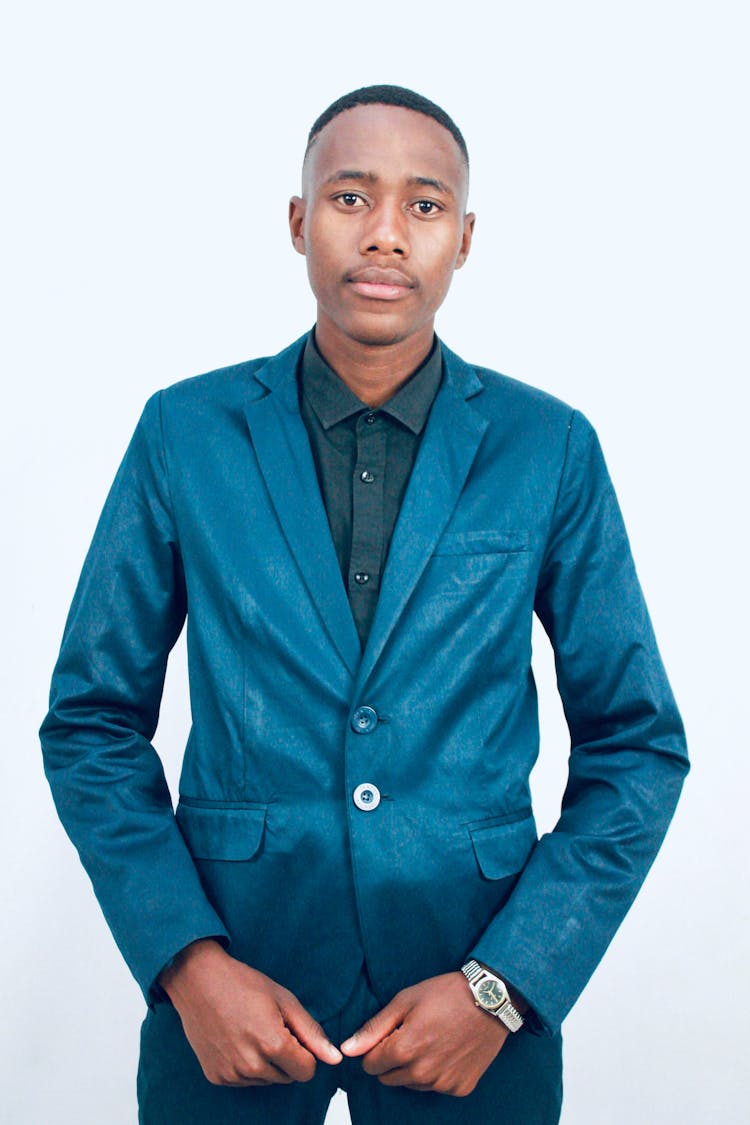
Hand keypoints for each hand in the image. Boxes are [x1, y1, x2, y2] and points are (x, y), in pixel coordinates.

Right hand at [159, 939, 341, 1085]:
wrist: (198, 981)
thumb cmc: (243, 984)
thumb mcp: (284, 1000)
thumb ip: (312, 1033)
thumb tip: (334, 1058)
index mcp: (273, 1045)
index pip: (307, 1071)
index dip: (306, 1052)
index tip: (294, 1033)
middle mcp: (252, 1066)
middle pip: (287, 1077)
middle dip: (287, 1057)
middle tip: (270, 1026)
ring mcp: (232, 1074)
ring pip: (266, 1080)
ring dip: (267, 1062)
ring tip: (252, 1030)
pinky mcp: (216, 1077)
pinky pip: (244, 1081)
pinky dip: (246, 1065)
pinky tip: (237, 1039)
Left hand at [340, 971, 507, 1097]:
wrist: (490, 999)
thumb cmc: (447, 994)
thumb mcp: (405, 1001)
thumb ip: (373, 1028)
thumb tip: (347, 1050)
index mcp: (404, 1050)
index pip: (370, 1066)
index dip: (376, 1048)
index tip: (391, 1033)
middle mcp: (421, 1073)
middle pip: (388, 1078)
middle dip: (393, 1059)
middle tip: (412, 1033)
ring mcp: (442, 1084)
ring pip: (411, 1084)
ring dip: (414, 1067)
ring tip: (432, 1038)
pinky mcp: (460, 1088)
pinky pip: (436, 1086)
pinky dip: (437, 1072)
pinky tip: (448, 1049)